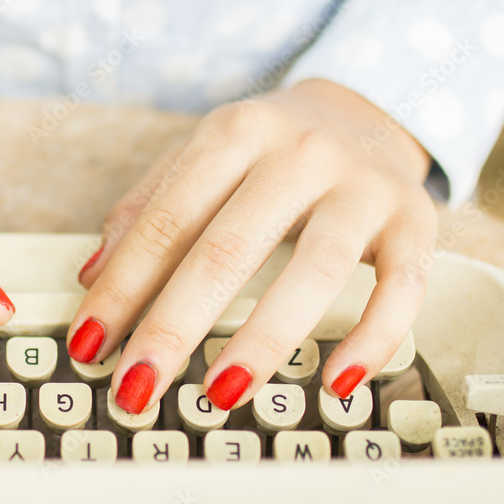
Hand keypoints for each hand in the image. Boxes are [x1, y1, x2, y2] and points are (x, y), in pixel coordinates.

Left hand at [68, 79, 435, 411]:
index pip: (165, 221)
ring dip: (261, 341)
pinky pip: (400, 287)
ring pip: (312, 271)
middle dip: (173, 325)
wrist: (366, 109)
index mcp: (233, 135)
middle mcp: (298, 154)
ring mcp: (360, 187)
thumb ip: (145, 208)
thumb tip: (90, 274)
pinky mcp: (414, 220)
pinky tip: (336, 382)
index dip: (122, 287)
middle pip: (227, 249)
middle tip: (136, 385)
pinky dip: (372, 338)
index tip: (89, 344)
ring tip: (218, 394)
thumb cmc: (270, 147)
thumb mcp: (202, 156)